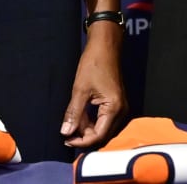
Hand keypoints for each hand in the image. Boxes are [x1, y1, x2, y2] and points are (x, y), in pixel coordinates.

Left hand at [61, 21, 127, 147]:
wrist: (105, 46)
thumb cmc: (94, 64)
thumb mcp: (80, 89)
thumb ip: (74, 113)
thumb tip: (66, 132)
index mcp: (114, 108)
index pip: (98, 135)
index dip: (81, 141)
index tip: (66, 139)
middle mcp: (121, 111)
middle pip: (102, 134)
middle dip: (84, 136)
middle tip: (66, 133)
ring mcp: (119, 107)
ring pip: (102, 127)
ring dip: (87, 129)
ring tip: (71, 124)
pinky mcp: (116, 103)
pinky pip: (103, 119)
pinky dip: (91, 121)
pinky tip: (79, 117)